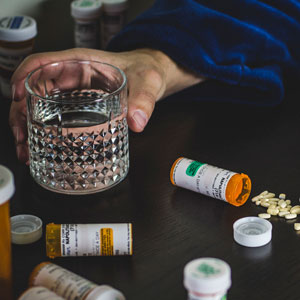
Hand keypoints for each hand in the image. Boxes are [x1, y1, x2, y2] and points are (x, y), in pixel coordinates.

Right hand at [9, 48, 203, 161]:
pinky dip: (44, 130)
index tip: (17, 97)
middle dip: (21, 112)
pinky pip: (54, 114)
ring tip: (26, 150)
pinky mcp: (78, 105)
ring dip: (28, 125)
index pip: (44, 63)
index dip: (24, 76)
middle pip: (34, 88)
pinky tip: (43, 147)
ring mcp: (73, 91)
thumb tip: (137, 122)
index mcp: (82, 63)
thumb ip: (144, 99)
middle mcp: (72, 76)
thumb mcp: (147, 82)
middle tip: (22, 137)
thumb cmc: (145, 71)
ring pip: (40, 104)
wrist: (151, 75)